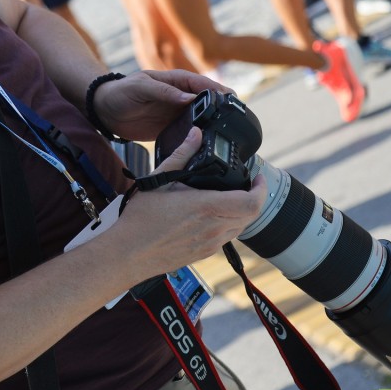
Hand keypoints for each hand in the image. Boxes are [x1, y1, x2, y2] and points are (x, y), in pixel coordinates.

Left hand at [93, 69, 230, 141]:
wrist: (104, 110)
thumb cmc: (121, 92)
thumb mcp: (141, 88)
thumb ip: (164, 92)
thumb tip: (189, 98)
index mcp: (176, 81)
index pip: (202, 84)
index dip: (218, 90)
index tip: (233, 99)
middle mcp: (180, 97)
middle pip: (207, 102)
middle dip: (222, 108)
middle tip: (238, 118)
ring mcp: (177, 113)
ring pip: (201, 118)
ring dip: (213, 124)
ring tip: (228, 134)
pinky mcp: (171, 129)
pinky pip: (188, 133)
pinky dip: (198, 138)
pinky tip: (206, 146)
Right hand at [116, 127, 267, 272]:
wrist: (129, 253)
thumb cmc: (141, 220)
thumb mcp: (159, 180)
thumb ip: (182, 155)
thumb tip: (195, 135)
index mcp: (207, 208)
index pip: (252, 202)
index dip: (261, 189)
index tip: (257, 177)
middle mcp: (214, 228)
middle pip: (251, 215)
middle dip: (253, 198)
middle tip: (245, 184)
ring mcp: (210, 244)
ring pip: (240, 227)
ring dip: (240, 212)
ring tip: (227, 198)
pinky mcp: (204, 254)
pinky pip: (226, 238)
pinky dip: (227, 224)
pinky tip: (210, 215)